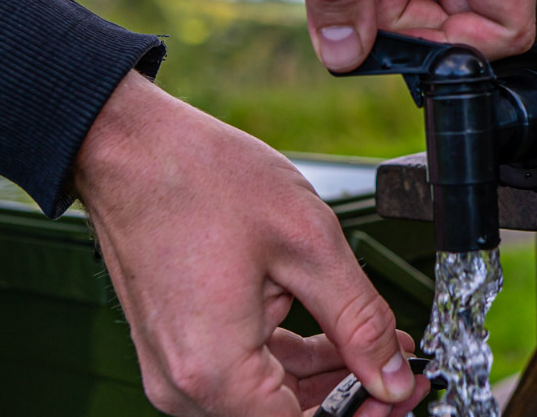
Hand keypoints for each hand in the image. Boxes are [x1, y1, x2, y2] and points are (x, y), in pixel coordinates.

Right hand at [73, 71, 428, 416]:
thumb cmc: (202, 178)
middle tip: (402, 364)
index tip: (406, 391)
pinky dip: (290, 352)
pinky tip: (333, 328)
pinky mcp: (176, 343)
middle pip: (286, 415)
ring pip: (268, 393)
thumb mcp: (307, 242)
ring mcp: (176, 366)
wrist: (131, 146)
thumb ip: (359, 318)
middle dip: (351, 390)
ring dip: (326, 371)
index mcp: (215, 373)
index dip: (364, 411)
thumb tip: (395, 377)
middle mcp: (186, 386)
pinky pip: (243, 366)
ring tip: (380, 339)